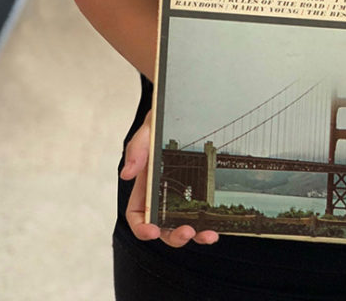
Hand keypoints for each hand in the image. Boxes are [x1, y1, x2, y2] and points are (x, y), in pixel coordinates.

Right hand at [120, 111, 219, 247]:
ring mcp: (183, 195)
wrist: (188, 110)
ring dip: (196, 234)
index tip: (152, 231)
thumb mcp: (149, 129)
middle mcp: (163, 195)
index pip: (137, 215)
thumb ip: (137, 148)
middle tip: (187, 232)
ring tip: (208, 235)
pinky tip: (219, 225)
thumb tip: (126, 174)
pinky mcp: (202, 191)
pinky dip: (210, 222)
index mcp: (145, 186)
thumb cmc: (163, 123)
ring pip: (185, 224)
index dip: (142, 227)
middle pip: (163, 226)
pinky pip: (204, 213)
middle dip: (173, 235)